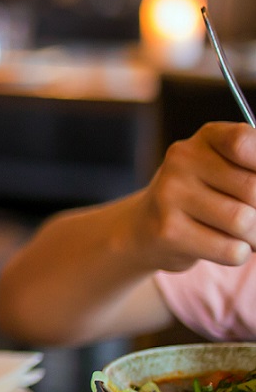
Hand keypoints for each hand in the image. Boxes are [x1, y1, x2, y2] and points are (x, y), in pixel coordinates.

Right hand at [131, 122, 255, 271]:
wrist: (146, 226)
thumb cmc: (204, 196)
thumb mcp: (229, 168)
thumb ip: (253, 168)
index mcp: (206, 138)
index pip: (243, 141)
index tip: (253, 183)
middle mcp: (182, 160)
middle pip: (253, 188)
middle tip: (249, 215)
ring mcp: (170, 194)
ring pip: (243, 222)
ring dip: (253, 237)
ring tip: (238, 234)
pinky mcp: (169, 230)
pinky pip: (231, 250)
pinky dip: (238, 254)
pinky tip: (221, 245)